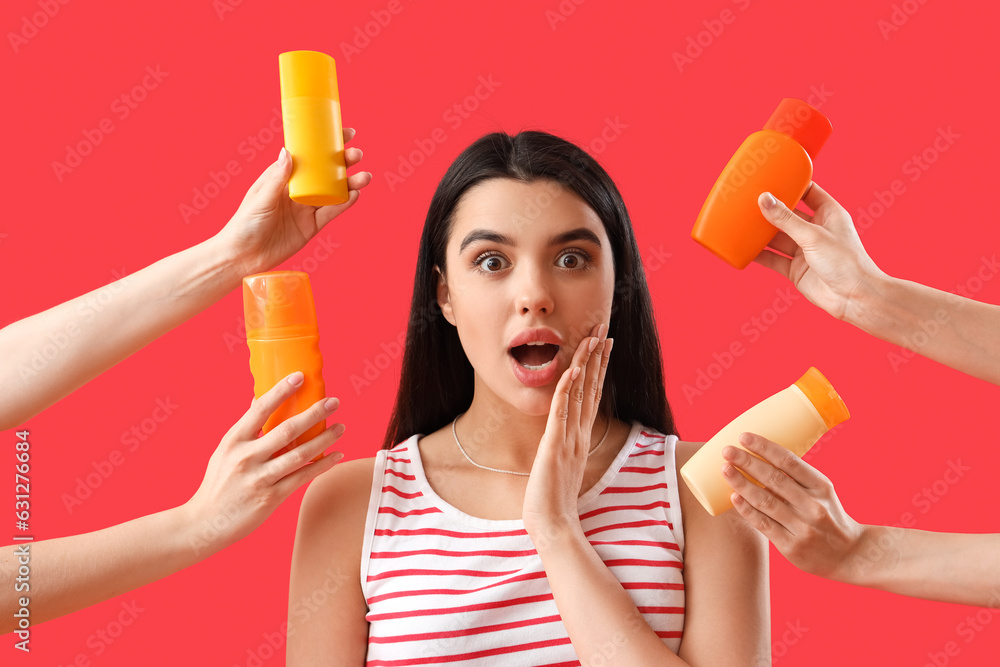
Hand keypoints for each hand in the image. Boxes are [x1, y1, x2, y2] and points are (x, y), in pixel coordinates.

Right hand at [182, 371, 345, 554]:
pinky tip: (337, 455)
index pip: (260, 409)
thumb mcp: (224, 450)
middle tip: (334, 402)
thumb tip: (260, 399)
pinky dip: (322, 465)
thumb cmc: (218, 483)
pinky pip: (302, 477)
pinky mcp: (271, 497)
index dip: (281, 390)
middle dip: (315, 413)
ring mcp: (259, 478)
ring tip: (342, 427)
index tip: (299, 376)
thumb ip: (246, 428)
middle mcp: (246, 457)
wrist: (205, 523)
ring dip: (325, 439)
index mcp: (234, 440)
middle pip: (288, 430)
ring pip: (300, 454)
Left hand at [213, 127, 372, 276]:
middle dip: (343, 162)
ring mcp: (306, 208)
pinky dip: (345, 204)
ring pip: (333, 192)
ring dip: (350, 183)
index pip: (308, 155)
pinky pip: (332, 212)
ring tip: (365, 177)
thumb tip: (288, 152)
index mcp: (283, 177)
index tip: (343, 133)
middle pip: (325, 172)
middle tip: (357, 155)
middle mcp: (298, 190)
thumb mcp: (260, 199)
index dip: (326, 143)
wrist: (244, 257)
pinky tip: (356, 194)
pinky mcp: (312, 226)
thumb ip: (277, 179)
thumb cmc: (244, 224)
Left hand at [523, 322, 612, 539]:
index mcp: (578, 438)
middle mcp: (578, 434)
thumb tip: (559, 441)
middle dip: (597, 356)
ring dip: (587, 364)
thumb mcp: (557, 468)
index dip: (598, 368)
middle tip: (604, 329)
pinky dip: (567, 389)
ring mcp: (568, 439)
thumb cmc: (552, 502)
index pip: (591, 395)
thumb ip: (561, 451)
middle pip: (592, 387)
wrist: (553, 526)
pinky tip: (572, 370)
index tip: (603, 345)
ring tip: (593, 338)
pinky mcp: (554, 446)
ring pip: (580, 393)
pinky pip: (562, 412)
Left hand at [721, 432, 863, 580]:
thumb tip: (757, 458)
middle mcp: (813, 505)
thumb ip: (796, 479)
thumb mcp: (821, 492)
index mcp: (821, 486)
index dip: (765, 448)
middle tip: (727, 450)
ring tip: (725, 469)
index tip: (744, 436)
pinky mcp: (791, 546)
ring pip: (766, 501)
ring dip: (742, 483)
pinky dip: (747, 509)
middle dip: (747, 462)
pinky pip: (764, 524)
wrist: (850, 555)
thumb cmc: (827, 515)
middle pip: (774, 479)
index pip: (790, 462)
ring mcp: (802, 527)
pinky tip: (733, 497)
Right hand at [754, 182, 885, 321]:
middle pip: (788, 215)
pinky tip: (744, 248)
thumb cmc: (846, 262)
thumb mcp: (813, 236)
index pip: (809, 192)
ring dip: (762, 232)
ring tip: (741, 222)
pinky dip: (760, 254)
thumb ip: (786, 219)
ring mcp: (805, 250)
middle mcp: (816, 230)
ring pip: (778, 237)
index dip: (792, 184)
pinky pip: (774, 259)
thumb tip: (765, 200)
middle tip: (749, 200)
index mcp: (828, 214)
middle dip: (770, 209)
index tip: (772, 177)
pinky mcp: (796, 269)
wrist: (854, 298)